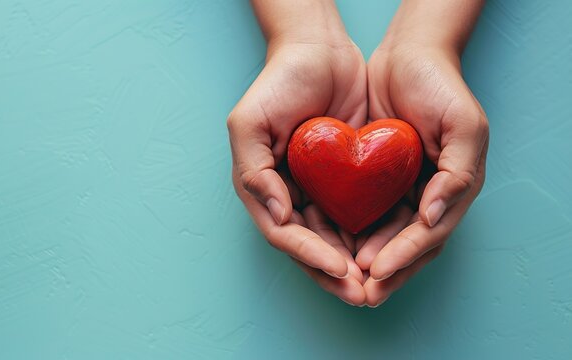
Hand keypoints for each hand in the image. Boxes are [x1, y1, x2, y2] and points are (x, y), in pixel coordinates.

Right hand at [227, 1, 368, 305]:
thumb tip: (277, 215)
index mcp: (263, 188)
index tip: (339, 270)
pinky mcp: (347, 178)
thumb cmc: (279, 83)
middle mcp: (289, 195)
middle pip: (312, 247)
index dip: (311, 256)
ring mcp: (319, 189)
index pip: (286, 235)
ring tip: (379, 284)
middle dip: (336, 275)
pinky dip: (372, 235)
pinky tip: (390, 249)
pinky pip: (360, 213)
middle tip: (364, 295)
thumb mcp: (250, 123)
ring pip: (337, 238)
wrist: (319, 50)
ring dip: (356, 264)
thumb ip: (253, 172)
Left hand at [356, 3, 488, 306]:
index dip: (403, 257)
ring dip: (364, 260)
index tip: (377, 273)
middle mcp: (428, 196)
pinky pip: (363, 212)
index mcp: (453, 190)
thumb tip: (433, 220)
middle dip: (383, 272)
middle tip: (357, 293)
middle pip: (405, 246)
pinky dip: (350, 231)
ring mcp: (402, 189)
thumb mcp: (464, 125)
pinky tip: (331, 243)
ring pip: (382, 236)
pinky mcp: (376, 179)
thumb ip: (457, 175)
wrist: (407, 56)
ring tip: (341, 278)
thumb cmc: (439, 86)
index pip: (427, 236)